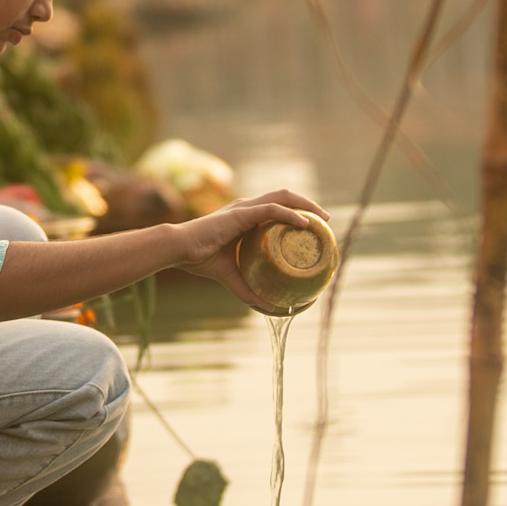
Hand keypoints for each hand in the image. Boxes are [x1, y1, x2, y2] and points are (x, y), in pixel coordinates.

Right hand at [172, 189, 331, 312]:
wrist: (180, 251)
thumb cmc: (200, 259)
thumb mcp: (231, 276)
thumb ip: (249, 291)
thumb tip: (269, 308)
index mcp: (245, 217)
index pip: (277, 206)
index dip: (297, 211)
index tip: (315, 225)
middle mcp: (247, 207)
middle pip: (285, 197)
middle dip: (308, 205)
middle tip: (326, 220)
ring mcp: (245, 208)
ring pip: (283, 197)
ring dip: (306, 205)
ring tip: (322, 219)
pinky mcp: (241, 214)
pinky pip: (272, 210)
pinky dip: (290, 215)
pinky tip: (305, 224)